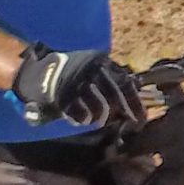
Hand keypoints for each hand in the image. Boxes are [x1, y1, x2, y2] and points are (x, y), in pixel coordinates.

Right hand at [12, 45, 145, 129]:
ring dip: (99, 118)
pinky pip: (81, 116)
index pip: (125, 85)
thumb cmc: (77, 75)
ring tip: (94, 118)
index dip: (135, 104)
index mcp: (103, 63)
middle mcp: (91, 71)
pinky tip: (79, 117)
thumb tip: (134, 104)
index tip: (140, 120)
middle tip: (115, 121)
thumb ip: (115, 82)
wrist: (43, 72)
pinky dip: (83, 120)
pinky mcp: (64, 97)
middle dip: (118, 113)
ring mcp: (77, 84)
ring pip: (99, 110)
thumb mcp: (97, 70)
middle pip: (114, 98)